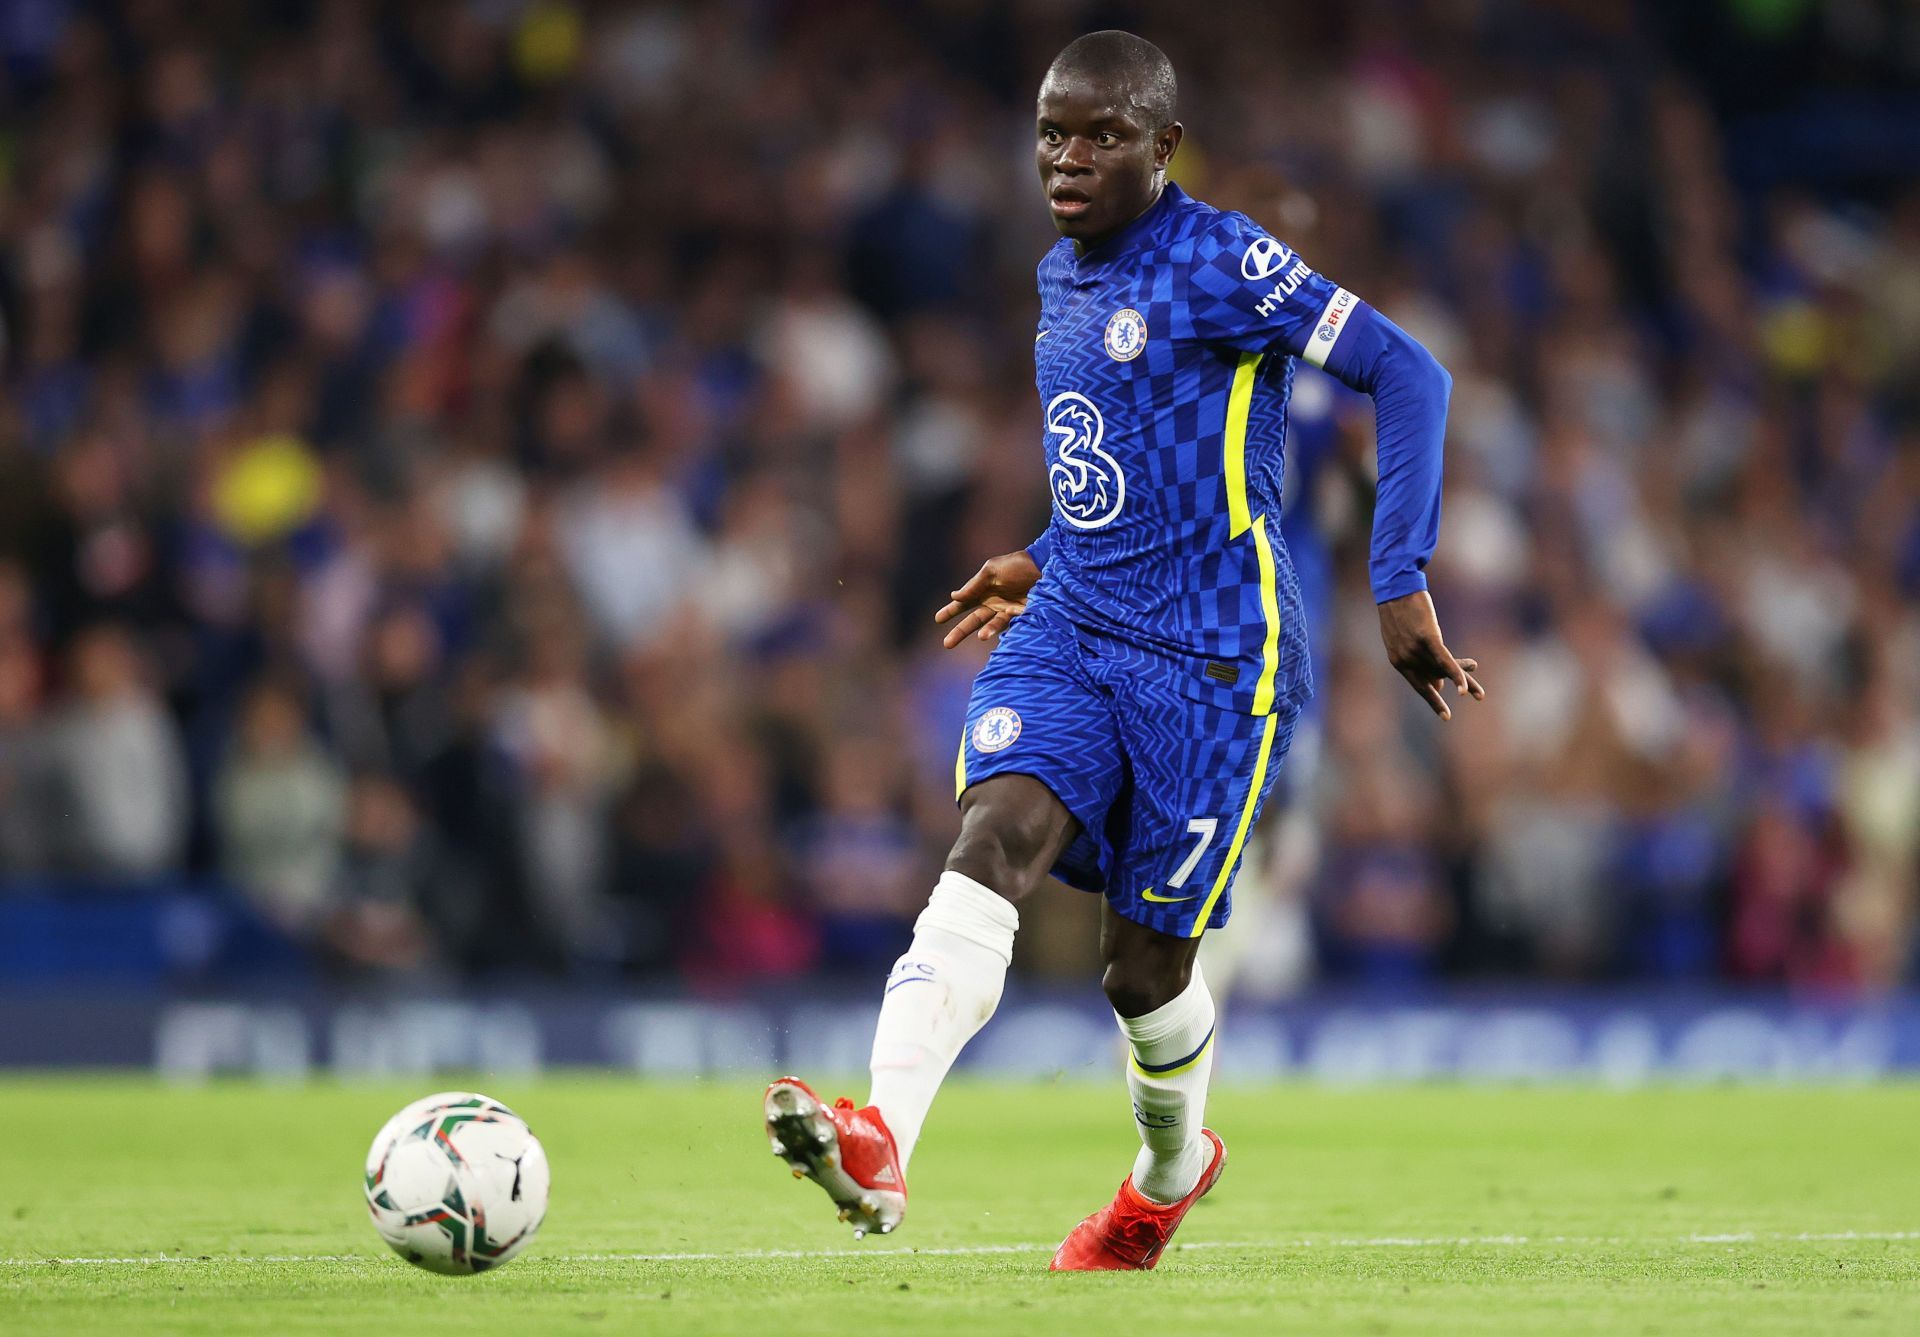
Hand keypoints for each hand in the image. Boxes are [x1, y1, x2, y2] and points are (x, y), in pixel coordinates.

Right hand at [935, 551, 1041, 648]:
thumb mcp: (992, 571)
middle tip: (946, 644)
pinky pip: (1012, 624)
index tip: (937, 620)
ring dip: (987, 631)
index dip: (950, 611)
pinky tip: (1010, 617)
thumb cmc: (1016, 565)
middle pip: (973, 621)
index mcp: (983, 590)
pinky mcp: (1021, 615)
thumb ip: (974, 585)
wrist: (1044, 566)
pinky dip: (1009, 623)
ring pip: (992, 626)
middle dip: (960, 632)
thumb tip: (954, 596)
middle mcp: (993, 603)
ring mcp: (1007, 611)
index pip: (963, 603)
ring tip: (981, 637)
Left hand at [1378, 589, 1484, 720]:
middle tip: (1480, 696)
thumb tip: (1438, 683)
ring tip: (1478, 676)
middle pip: (1437, 677)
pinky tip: (1465, 688)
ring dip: (1464, 673)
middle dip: (1458, 685)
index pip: (1420, 686)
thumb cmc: (1401, 612)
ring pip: (1444, 668)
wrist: (1395, 587)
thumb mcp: (1405, 639)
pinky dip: (1457, 674)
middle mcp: (1405, 659)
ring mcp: (1415, 649)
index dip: (1434, 701)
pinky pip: (1445, 661)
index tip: (1446, 716)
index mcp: (1398, 662)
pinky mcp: (1427, 638)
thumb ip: (1420, 660)